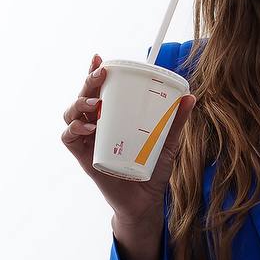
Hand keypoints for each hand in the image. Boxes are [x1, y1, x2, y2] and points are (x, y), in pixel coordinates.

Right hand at [62, 53, 195, 225]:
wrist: (145, 201)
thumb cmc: (152, 170)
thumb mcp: (167, 143)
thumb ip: (175, 122)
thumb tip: (189, 97)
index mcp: (112, 117)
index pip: (99, 89)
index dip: (95, 72)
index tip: (100, 58)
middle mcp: (96, 125)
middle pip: (84, 96)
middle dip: (88, 82)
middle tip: (101, 75)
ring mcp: (88, 140)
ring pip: (71, 113)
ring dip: (79, 103)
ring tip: (95, 104)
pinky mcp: (83, 156)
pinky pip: (69, 137)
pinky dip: (74, 128)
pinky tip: (88, 126)